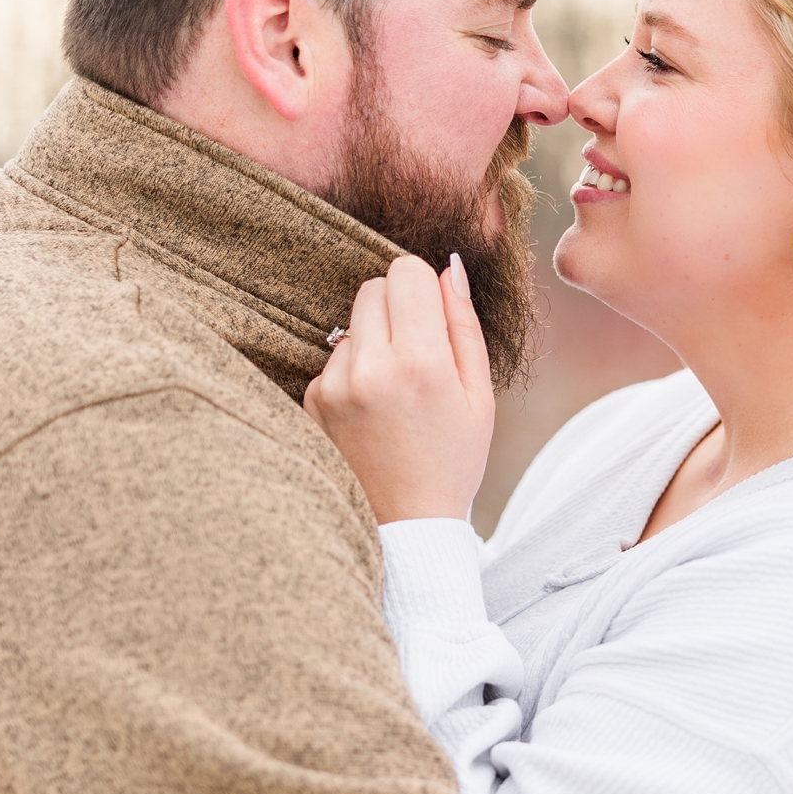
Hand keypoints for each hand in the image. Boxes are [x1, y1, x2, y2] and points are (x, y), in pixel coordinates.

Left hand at [304, 253, 494, 523]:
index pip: (406, 271)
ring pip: (352, 323)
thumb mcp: (479, 396)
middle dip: (397, 307)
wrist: (404, 525)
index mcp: (420, 363)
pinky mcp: (312, 400)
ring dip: (373, 342)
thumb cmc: (452, 461)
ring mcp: (334, 385)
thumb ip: (464, 325)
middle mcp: (370, 368)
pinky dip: (353, 372)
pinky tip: (371, 411)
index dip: (423, 288)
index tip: (433, 318)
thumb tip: (449, 268)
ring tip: (394, 393)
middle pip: (373, 287)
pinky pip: (334, 358)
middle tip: (416, 355)